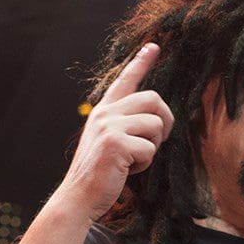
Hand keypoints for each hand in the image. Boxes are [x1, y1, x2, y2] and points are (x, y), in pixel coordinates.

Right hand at [59, 42, 174, 220]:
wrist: (79, 196)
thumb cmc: (99, 173)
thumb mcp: (109, 141)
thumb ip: (126, 124)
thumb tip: (156, 117)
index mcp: (103, 111)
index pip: (125, 80)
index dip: (141, 62)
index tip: (153, 47)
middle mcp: (105, 113)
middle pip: (153, 98)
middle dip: (164, 121)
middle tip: (158, 140)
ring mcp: (109, 126)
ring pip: (155, 124)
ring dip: (153, 146)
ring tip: (134, 159)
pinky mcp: (115, 143)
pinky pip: (149, 148)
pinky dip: (145, 162)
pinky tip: (127, 169)